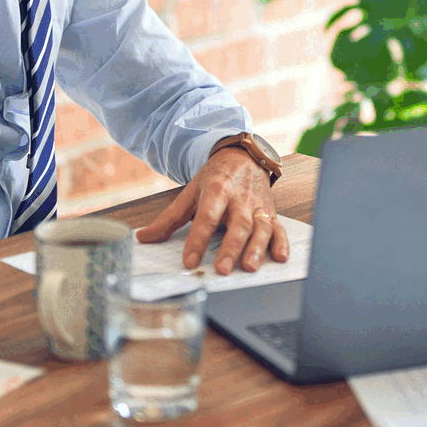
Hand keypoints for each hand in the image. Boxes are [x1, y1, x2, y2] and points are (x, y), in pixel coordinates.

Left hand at [135, 147, 288, 274]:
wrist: (243, 157)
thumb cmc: (216, 179)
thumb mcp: (190, 193)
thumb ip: (169, 218)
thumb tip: (144, 237)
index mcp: (217, 190)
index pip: (206, 217)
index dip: (198, 240)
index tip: (189, 261)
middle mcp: (240, 198)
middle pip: (238, 223)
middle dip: (231, 247)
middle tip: (221, 269)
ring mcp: (258, 206)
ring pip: (261, 227)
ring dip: (257, 247)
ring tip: (249, 267)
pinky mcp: (271, 212)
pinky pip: (279, 228)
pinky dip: (282, 243)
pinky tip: (279, 257)